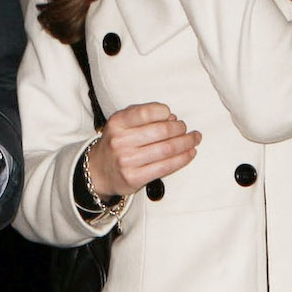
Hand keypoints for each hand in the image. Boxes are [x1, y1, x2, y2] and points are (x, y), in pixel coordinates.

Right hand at [85, 102, 200, 197]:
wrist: (97, 171)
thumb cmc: (116, 143)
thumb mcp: (122, 124)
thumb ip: (143, 116)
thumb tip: (172, 118)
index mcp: (117, 123)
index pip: (145, 112)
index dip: (164, 112)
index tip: (172, 115)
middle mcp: (120, 141)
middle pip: (160, 132)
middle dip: (180, 129)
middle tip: (187, 129)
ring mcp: (126, 161)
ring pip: (166, 150)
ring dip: (186, 143)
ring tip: (194, 139)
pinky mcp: (134, 178)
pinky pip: (165, 167)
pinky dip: (182, 159)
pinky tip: (190, 154)